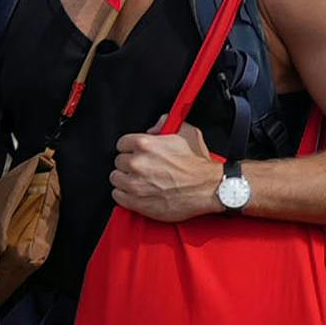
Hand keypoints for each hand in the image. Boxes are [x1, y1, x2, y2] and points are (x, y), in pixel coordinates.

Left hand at [111, 130, 225, 223]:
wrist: (209, 189)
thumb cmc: (199, 164)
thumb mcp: (187, 132)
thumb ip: (165, 123)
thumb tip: (153, 128)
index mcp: (145, 144)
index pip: (122, 143)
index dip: (130, 148)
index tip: (136, 153)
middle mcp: (137, 163)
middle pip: (119, 161)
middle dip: (130, 164)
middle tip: (143, 168)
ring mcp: (134, 183)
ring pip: (116, 178)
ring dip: (126, 179)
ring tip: (141, 180)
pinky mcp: (135, 201)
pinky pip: (117, 195)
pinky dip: (125, 194)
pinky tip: (138, 192)